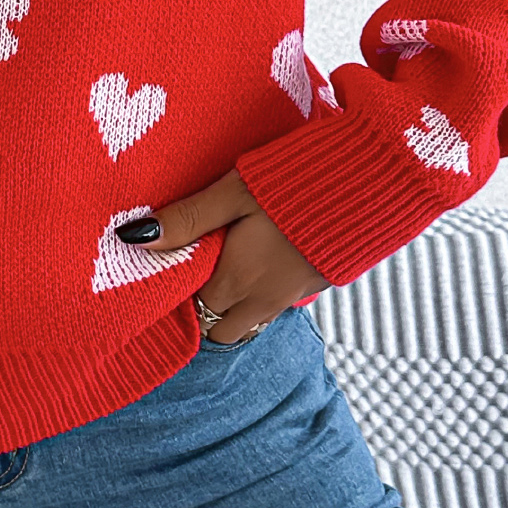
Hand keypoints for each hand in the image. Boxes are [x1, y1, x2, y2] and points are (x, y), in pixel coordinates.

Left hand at [116, 167, 329, 342]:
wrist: (374, 182)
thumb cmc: (298, 180)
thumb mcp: (235, 191)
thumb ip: (187, 218)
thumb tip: (133, 237)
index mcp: (238, 280)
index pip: (193, 309)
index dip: (180, 292)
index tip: (173, 267)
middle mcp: (264, 299)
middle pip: (220, 327)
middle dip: (205, 308)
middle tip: (198, 268)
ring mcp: (294, 297)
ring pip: (251, 320)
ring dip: (235, 303)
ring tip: (227, 262)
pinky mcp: (319, 286)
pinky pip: (278, 305)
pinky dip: (263, 293)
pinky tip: (263, 257)